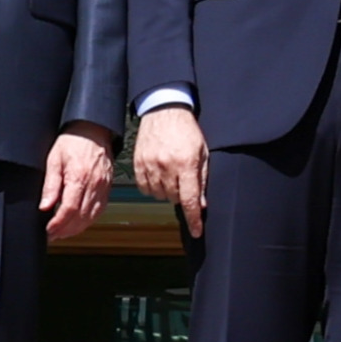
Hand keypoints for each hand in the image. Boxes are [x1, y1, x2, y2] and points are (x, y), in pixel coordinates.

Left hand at [43, 132, 113, 238]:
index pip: (69, 209)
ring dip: (77, 228)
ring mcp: (103, 187)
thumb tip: (45, 205)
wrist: (93, 130)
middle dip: (65, 230)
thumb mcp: (54, 159)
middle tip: (53, 235)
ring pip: (92, 217)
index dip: (58, 224)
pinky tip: (79, 222)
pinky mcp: (108, 188)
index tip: (49, 230)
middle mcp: (94, 184)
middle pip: (81, 217)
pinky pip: (100, 210)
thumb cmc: (73, 141)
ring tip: (63, 232)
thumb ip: (50, 184)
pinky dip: (89, 220)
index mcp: (79, 176)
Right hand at [135, 106, 209, 235]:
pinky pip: (145, 189)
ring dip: (167, 192)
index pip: (190, 199)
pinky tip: (159, 176)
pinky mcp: (138, 164)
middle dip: (182, 195)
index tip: (197, 231)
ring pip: (159, 195)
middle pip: (175, 198)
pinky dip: (153, 188)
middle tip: (184, 180)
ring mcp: (150, 166)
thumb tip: (201, 204)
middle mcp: (167, 166)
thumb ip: (202, 179)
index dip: (194, 219)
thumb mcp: (202, 152)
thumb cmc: (186, 130)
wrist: (164, 110)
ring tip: (172, 175)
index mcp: (186, 163)